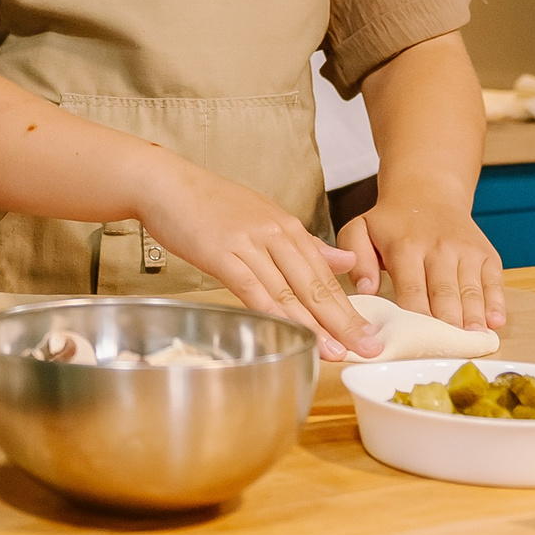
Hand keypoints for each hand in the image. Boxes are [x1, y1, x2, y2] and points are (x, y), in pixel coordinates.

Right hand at [136, 157, 378, 359]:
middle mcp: (275, 234)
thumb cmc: (209, 203)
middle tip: (368, 349)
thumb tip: (345, 263)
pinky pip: (252, 287)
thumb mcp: (264, 216)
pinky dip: (273, 311)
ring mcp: (248, 242)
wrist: (165, 183)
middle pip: (314, 284)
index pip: (325, 275)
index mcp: (287, 227)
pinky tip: (288, 331)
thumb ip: (306, 244)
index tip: (370, 334)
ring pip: (287, 290)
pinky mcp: (221, 251)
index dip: (349, 308)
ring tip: (336, 352)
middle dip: (343, 321)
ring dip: (312, 324)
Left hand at [339, 192, 506, 330]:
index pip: (411, 290)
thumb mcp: (361, 230)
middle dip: (447, 324)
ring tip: (474, 342)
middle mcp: (439, 249)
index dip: (415, 319)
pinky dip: (496, 303)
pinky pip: (494, 282)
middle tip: (448, 350)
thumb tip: (365, 291)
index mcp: (405, 247)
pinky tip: (495, 322)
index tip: (416, 342)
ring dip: (473, 319)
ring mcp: (466, 251)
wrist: (427, 193)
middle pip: (444, 294)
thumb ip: (357, 259)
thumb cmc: (390, 223)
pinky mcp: (486, 254)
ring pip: (470, 291)